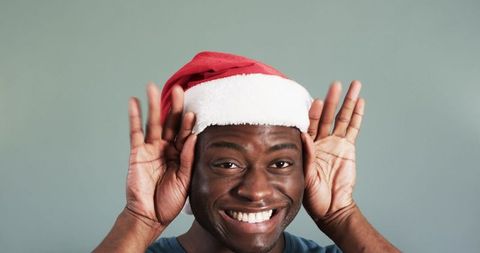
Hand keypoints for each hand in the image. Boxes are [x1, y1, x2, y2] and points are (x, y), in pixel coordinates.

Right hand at [126, 83, 195, 226]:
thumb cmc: (169, 201)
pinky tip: (134, 102)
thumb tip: (194, 137)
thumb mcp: (185, 180)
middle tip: (179, 89)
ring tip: (153, 87)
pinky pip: (135, 132)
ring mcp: (151, 149)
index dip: (188, 123)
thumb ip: (188, 158)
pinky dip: (134, 117)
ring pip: (154, 122)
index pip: (186, 134)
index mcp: (181, 154)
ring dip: (154, 105)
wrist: (150, 216)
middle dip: (175, 106)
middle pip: (171, 122)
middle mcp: (167, 148)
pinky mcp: (137, 153)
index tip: (194, 110)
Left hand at [302, 80, 363, 220]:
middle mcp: (320, 140)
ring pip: (342, 118)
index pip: (310, 124)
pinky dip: (357, 115)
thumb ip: (307, 155)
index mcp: (307, 145)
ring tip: (354, 85)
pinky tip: (360, 102)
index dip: (313, 112)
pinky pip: (353, 128)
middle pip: (326, 115)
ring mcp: (335, 142)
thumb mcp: (306, 175)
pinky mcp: (348, 148)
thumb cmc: (313, 195)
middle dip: (332, 100)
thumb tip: (302, 134)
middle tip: (335, 85)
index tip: (316, 101)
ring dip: (347, 102)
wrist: (331, 207)